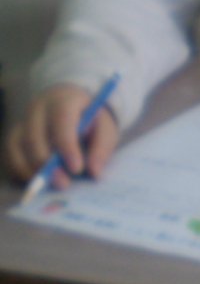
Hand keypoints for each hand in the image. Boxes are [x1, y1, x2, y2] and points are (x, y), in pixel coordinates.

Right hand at [4, 85, 118, 186]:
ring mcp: (22, 123)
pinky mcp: (13, 138)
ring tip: (53, 184)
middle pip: (34, 136)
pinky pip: (10, 156)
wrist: (73, 110)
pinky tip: (38, 181)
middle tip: (64, 183)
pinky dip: (21, 171)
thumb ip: (102, 147)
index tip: (77, 168)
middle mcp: (38, 109)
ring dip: (32, 170)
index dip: (67, 145)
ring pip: (17, 147)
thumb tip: (94, 172)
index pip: (61, 119)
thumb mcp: (105, 128)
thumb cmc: (90, 120)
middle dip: (47, 163)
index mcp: (64, 99)